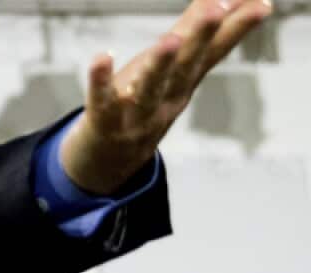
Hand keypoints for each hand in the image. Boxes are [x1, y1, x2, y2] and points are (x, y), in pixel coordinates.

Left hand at [61, 0, 272, 194]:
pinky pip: (102, 102)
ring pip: (150, 89)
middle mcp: (167, 100)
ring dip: (160, 64)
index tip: (263, 6)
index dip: (236, 29)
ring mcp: (137, 116)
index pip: (213, 53)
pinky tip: (102, 57)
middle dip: (201, 37)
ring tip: (170, 39)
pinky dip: (101, 82)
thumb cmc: (141, 105)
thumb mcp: (170, 70)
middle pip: (185, 67)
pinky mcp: (104, 124)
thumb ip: (193, 32)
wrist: (108, 164)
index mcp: (184, 83)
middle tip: (217, 8)